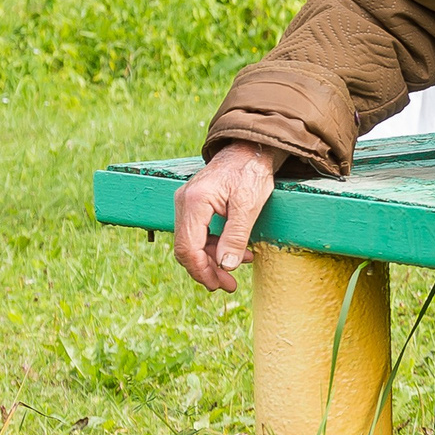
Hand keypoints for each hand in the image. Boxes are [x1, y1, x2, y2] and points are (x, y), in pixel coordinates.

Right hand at [173, 142, 280, 292]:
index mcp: (195, 202)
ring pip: (191, 243)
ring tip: (237, 268)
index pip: (188, 247)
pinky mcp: (194, 205)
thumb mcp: (249, 206)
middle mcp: (184, 202)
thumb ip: (236, 236)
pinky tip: (235, 252)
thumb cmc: (251, 172)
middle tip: (229, 284)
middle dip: (207, 270)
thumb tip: (225, 266)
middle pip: (186, 248)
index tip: (220, 284)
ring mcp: (186, 203)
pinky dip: (213, 246)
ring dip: (212, 259)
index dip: (202, 271)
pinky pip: (197, 233)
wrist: (250, 149)